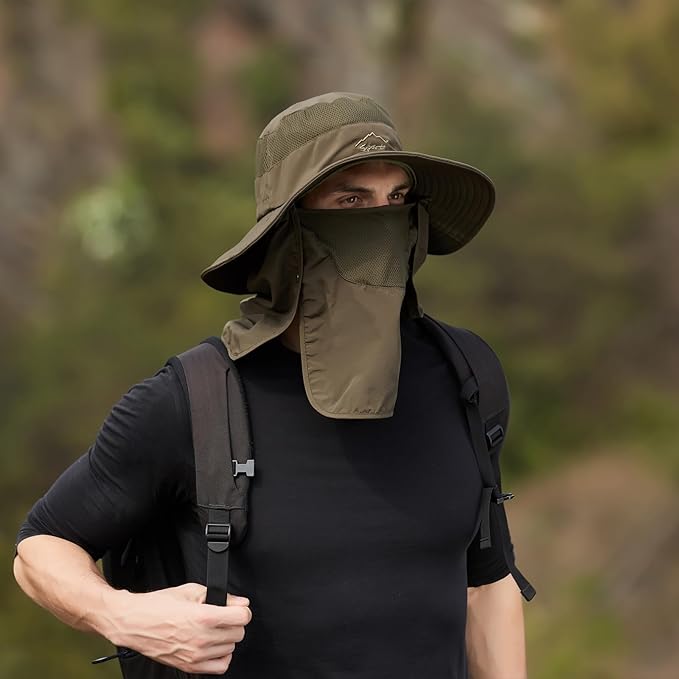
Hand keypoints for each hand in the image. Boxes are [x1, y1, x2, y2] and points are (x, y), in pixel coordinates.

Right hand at [105, 583, 251, 674]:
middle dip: (234, 623)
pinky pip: (220, 667)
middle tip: (224, 617)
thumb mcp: (192, 590)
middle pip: (238, 633)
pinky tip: (213, 645)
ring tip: (214, 629)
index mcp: (204, 617)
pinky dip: (221, 656)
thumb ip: (222, 596)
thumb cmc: (159, 605)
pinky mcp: (190, 667)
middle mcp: (202, 638)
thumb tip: (241, 602)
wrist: (135, 622)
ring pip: (231, 648)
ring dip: (226, 638)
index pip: (242, 617)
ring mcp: (196, 655)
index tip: (238, 609)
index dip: (243, 610)